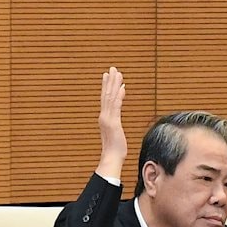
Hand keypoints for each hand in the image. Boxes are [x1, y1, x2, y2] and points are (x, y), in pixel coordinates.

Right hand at [94, 68, 126, 183]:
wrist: (111, 158)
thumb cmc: (114, 149)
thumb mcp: (115, 134)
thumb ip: (115, 124)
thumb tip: (116, 119)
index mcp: (104, 118)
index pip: (105, 99)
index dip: (106, 86)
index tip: (108, 75)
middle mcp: (104, 116)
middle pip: (106, 95)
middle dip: (109, 81)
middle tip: (112, 68)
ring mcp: (108, 119)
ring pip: (110, 98)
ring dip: (114, 85)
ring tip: (117, 73)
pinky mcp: (113, 123)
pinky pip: (116, 107)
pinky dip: (119, 96)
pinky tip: (122, 88)